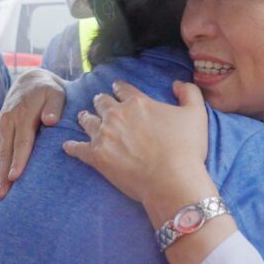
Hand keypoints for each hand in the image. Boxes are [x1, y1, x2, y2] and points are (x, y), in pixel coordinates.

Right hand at [0, 69, 65, 199]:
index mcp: (22, 116)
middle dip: (2, 176)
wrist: (30, 80)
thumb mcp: (55, 93)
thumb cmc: (47, 90)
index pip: (21, 142)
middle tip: (2, 196)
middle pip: (5, 153)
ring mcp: (0, 128)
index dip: (18, 160)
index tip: (14, 177)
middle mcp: (7, 123)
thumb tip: (51, 120)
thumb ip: (54, 107)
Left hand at [63, 80, 208, 206]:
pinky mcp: (96, 156)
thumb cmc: (186, 149)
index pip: (123, 89)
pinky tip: (67, 146)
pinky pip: (77, 149)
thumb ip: (189, 92)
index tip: (116, 88)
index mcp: (138, 102)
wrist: (172, 180)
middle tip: (99, 103)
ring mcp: (104, 135)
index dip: (119, 88)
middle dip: (100, 101)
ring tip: (83, 117)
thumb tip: (177, 84)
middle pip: (102, 102)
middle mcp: (117, 115)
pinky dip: (71, 147)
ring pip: (87, 121)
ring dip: (85, 118)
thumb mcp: (196, 114)